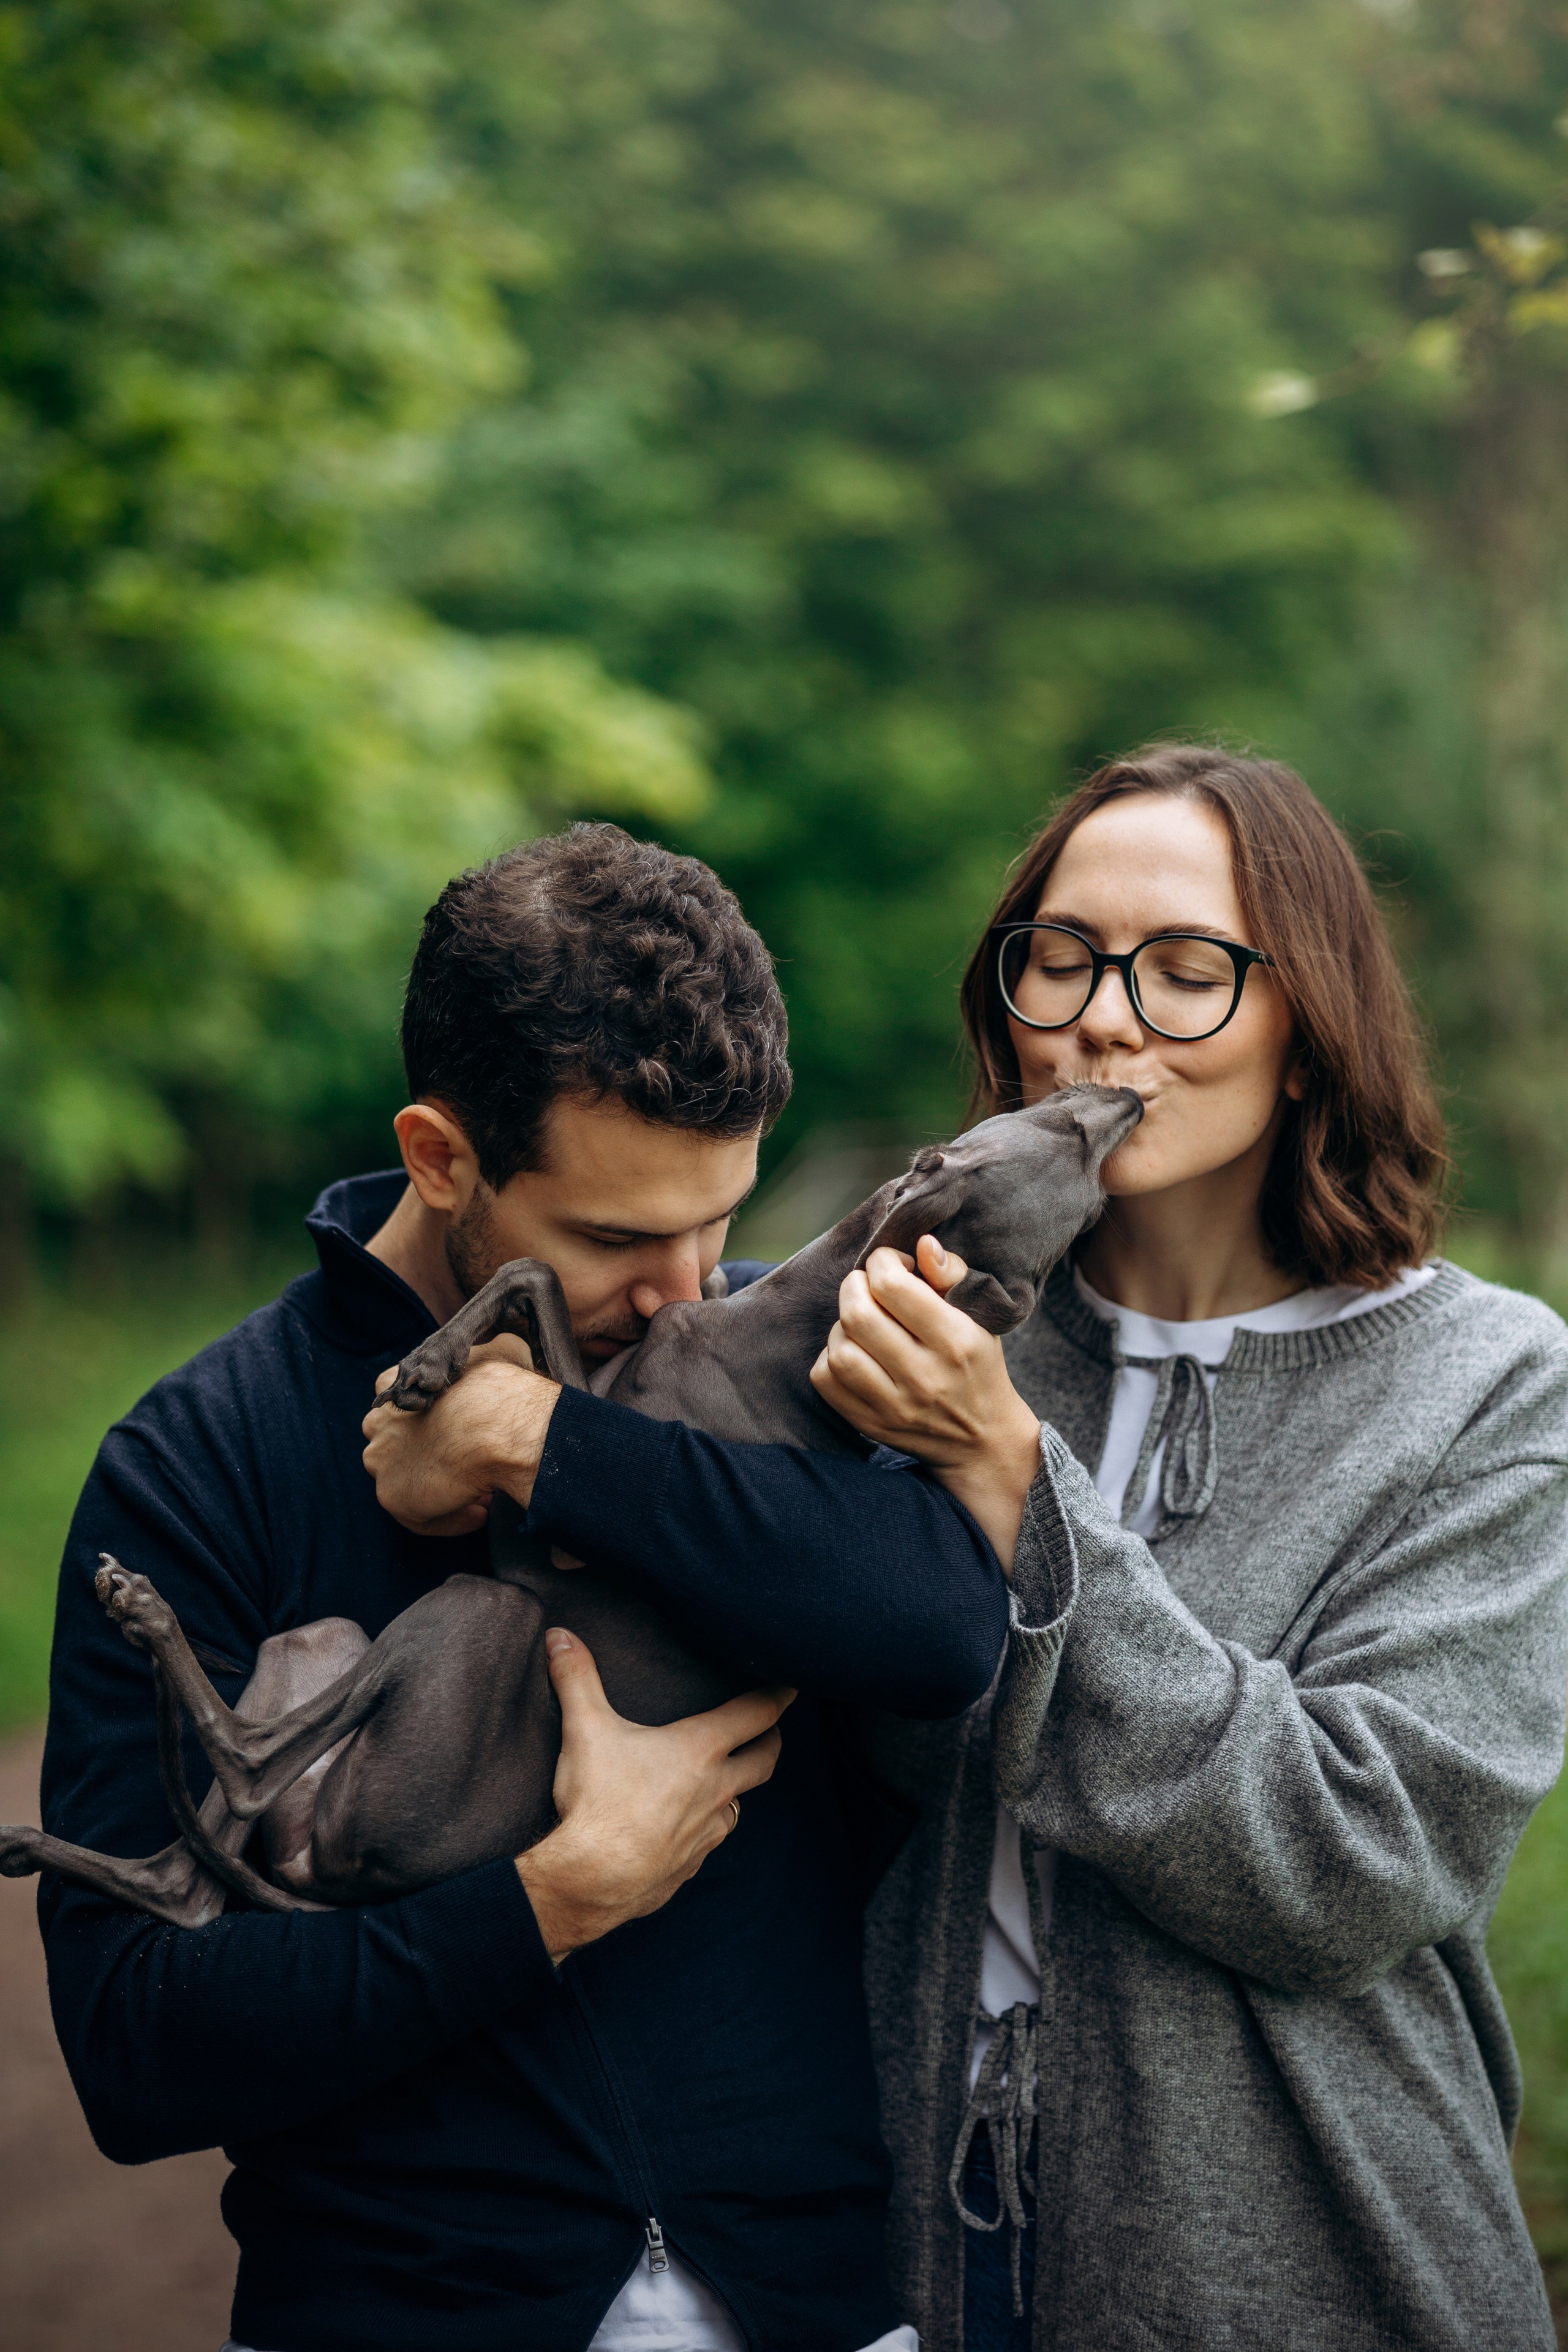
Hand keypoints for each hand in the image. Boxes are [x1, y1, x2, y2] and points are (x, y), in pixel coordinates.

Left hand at [361, 1338, 559, 1536]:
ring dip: (442, 1489)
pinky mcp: (392, 1496)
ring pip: (408, 1481)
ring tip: (480, 1495)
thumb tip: (510, 1346)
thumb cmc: (500, 1390)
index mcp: (397, 1384)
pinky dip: (450, 1519)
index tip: (468, 1433)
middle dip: (434, 1456)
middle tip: (472, 1465)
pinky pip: (420, 1517)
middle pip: (399, 1445)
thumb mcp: (503, 1350)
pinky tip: (479, 1513)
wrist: (496, 1426)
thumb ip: (496, 1349)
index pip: (403, 1405)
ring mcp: (380, 1460)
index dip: (437, 1422)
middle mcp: (378, 1422)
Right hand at [516, 1630, 791, 1962]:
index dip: (778, 1697)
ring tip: (726, 1781)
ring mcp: (707, 1831)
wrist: (593, 1880)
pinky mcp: (691, 1865)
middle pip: (764, 1761)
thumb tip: (559, 1635)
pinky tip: (687, 1829)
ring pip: (738, 1806)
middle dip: (771, 1742)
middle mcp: (716, 1789)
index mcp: (699, 1749)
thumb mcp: (585, 1729)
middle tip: (771, 1731)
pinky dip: (705, 1830)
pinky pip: (708, 1842)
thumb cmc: (598, 1801)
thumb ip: (576, 1678)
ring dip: (737, 1790)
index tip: (792, 1688)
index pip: (756, 1714)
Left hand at [809, 1235, 1041, 1569]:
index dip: (882, 1262)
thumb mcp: (979, 1316)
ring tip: (860, 1321)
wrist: (981, 1439)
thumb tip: (923, 1244)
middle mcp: (924, 1376)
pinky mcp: (870, 1424)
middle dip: (854, 1286)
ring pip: (838, 1349)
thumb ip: (952, 1273)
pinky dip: (829, 1357)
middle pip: (857, 1314)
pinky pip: (825, 1381)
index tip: (893, 1266)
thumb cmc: (976, 1364)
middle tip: (867, 1287)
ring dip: (841, 1324)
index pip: (893, 1285)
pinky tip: (852, 1350)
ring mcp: (894, 1406)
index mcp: (955, 1340)